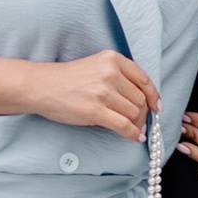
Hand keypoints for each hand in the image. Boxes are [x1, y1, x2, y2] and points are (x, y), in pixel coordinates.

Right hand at [41, 49, 161, 141]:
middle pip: (140, 99)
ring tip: (133, 129)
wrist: (41, 86)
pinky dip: (132, 134)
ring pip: (134, 113)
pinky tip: (134, 137)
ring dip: (137, 125)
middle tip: (140, 122)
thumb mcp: (96, 66)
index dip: (153, 96)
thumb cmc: (67, 79)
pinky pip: (124, 126)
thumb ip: (118, 76)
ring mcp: (103, 92)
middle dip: (143, 113)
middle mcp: (110, 73)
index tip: (156, 106)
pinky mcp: (95, 111)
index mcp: (113, 59)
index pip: (143, 80)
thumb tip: (142, 99)